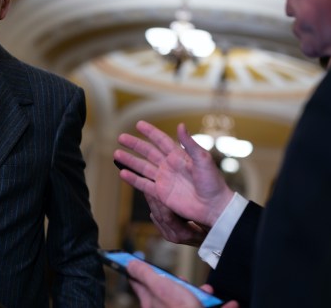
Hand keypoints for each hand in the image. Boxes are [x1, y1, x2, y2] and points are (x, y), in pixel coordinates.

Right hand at [114, 120, 233, 227]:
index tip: (139, 124)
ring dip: (130, 161)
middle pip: (148, 152)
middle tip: (121, 137)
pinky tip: (122, 173)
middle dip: (135, 144)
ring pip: (143, 167)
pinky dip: (133, 179)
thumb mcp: (203, 160)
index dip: (150, 132)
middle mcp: (169, 166)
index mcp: (180, 156)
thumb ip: (189, 144)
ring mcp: (164, 180)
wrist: (214, 206)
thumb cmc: (213, 182)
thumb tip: (180, 125)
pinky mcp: (161, 194)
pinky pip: (144, 184)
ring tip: (116, 153)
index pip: (162, 140)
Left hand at [126, 259, 238, 307]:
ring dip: (203, 295)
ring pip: (193, 302)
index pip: (141, 284)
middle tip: (185, 280)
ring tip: (209, 291)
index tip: (139, 263)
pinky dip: (221, 306)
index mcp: (153, 303)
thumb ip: (146, 275)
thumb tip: (130, 264)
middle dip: (180, 284)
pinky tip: (230, 304)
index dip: (140, 272)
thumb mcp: (162, 286)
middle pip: (170, 293)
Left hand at [145, 193, 206, 246]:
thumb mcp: (206, 223)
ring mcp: (168, 235)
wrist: (210, 242)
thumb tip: (191, 201)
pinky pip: (156, 218)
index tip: (158, 189)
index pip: (168, 217)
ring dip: (152, 202)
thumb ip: (197, 215)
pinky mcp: (165, 232)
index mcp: (184, 234)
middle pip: (159, 216)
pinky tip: (152, 195)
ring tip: (148, 187)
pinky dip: (154, 206)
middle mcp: (174, 236)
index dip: (161, 202)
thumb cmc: (211, 230)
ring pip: (155, 216)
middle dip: (153, 200)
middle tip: (148, 185)